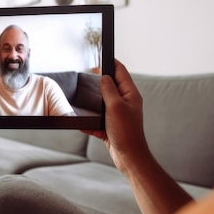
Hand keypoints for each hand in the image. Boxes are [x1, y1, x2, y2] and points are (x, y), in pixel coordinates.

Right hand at [84, 59, 151, 174]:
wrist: (128, 157)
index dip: (111, 62)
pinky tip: (83, 125)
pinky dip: (90, 123)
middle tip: (87, 76)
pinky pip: (97, 121)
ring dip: (93, 104)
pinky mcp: (110, 127)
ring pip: (102, 104)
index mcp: (130, 94)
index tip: (101, 56)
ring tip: (83, 100)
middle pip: (110, 86)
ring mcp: (118, 115)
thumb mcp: (115, 106)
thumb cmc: (126, 132)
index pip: (121, 72)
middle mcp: (125, 103)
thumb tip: (103, 76)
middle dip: (98, 82)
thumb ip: (109, 90)